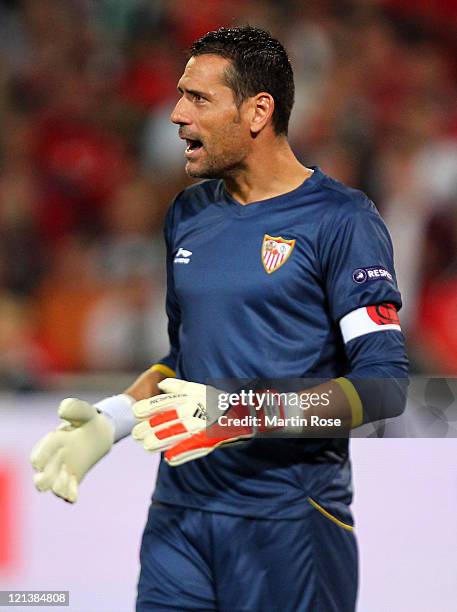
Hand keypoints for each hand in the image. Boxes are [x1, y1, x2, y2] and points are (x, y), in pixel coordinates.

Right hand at [30, 399, 114, 502]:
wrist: (99, 432)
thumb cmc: (87, 420)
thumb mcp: (83, 412)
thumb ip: (73, 408)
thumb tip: (61, 411)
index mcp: (50, 445)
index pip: (37, 458)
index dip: (44, 458)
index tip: (61, 447)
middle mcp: (53, 460)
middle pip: (39, 480)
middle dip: (45, 480)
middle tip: (62, 470)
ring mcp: (63, 471)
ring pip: (52, 488)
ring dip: (58, 487)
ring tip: (69, 477)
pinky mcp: (74, 478)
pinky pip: (68, 494)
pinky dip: (70, 495)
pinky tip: (75, 494)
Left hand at [132, 378, 253, 465]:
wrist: (240, 414)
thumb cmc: (215, 400)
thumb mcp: (197, 388)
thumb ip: (178, 386)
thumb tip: (161, 385)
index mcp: (188, 398)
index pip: (161, 403)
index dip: (145, 409)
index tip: (135, 413)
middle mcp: (191, 411)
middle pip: (163, 421)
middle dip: (146, 429)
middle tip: (136, 434)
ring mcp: (198, 427)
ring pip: (171, 436)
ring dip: (156, 442)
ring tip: (146, 445)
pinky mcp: (205, 441)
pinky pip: (188, 449)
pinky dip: (177, 454)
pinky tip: (168, 458)